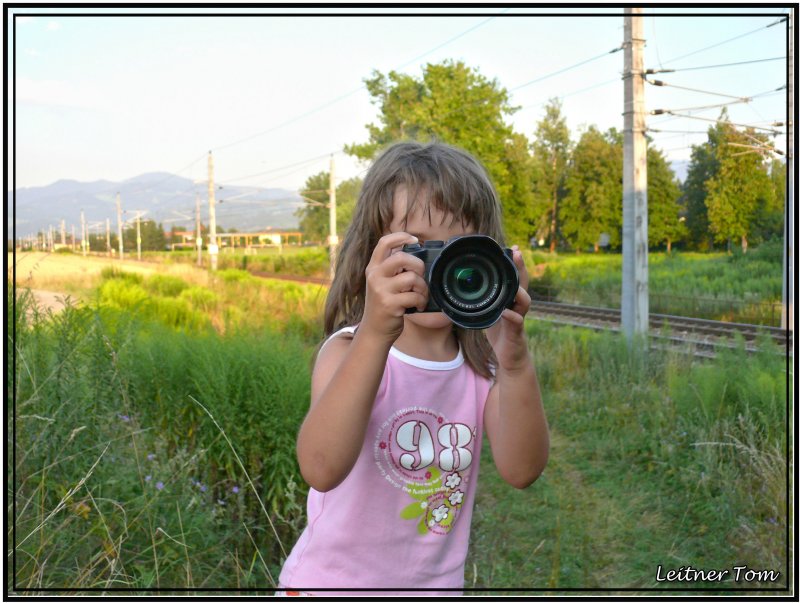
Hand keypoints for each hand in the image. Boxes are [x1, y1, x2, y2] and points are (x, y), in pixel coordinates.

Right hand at [360, 232, 428, 343]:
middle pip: (402, 257)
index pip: (384, 242)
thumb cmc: (384, 304)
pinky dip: (422, 301)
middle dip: (418, 266)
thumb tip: (415, 253)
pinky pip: (415, 296)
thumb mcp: (382, 282)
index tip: (414, 240)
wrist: (374, 330)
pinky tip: (418, 306)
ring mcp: (381, 290)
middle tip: (420, 277)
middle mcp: (375, 276)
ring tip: (420, 295)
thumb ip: (393, 268)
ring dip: (423, 287)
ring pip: (412, 278)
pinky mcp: (389, 304)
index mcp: (373, 268)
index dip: (401, 236)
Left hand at [487, 245, 531, 371]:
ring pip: (524, 301)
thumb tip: (469, 290)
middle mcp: (517, 307)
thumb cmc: (501, 334)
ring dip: (519, 291)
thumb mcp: (491, 313)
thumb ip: (487, 301)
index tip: (515, 248)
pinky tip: (506, 312)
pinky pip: (517, 322)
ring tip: (514, 283)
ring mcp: (519, 318)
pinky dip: (512, 316)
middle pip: (523, 284)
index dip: (516, 265)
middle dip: (521, 269)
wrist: (510, 357)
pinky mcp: (516, 332)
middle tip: (517, 253)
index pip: (515, 279)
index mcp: (511, 301)